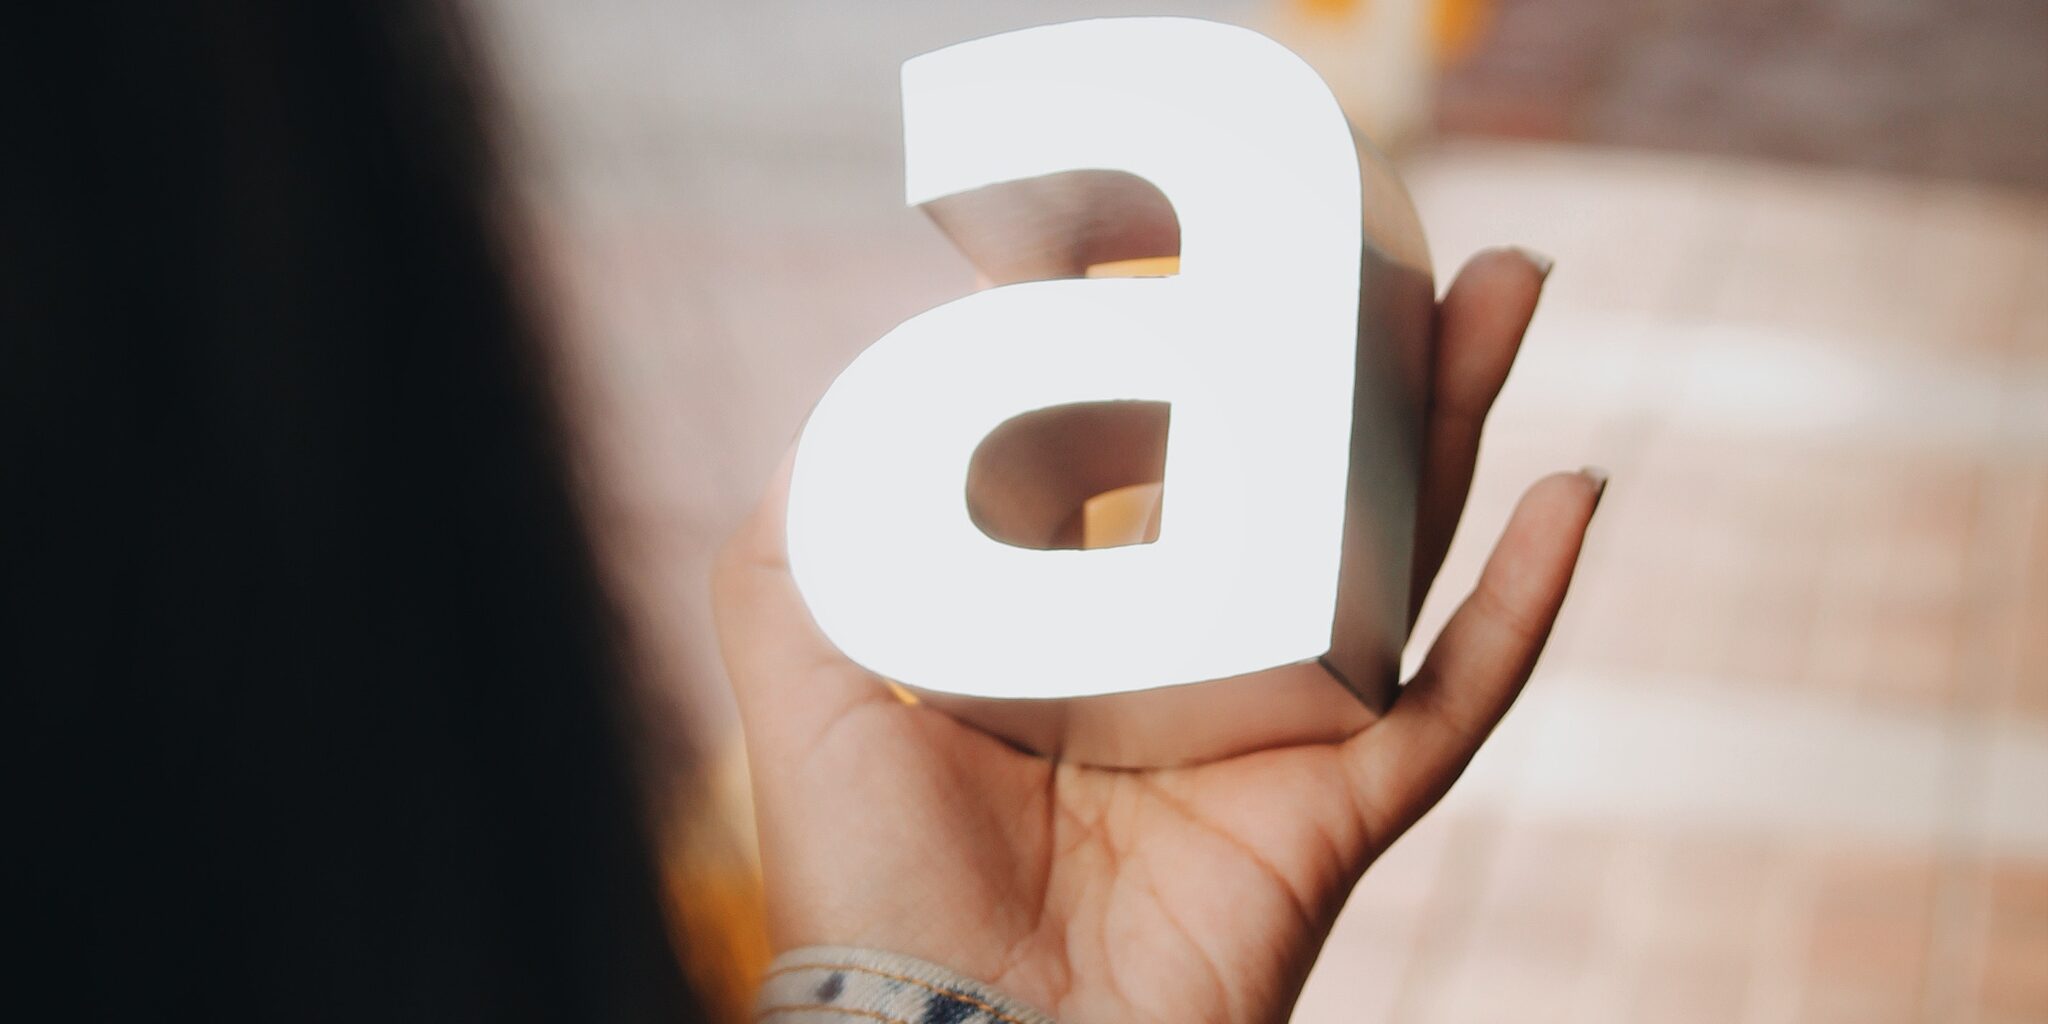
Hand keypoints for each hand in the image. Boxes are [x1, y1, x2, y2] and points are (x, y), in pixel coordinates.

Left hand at [714, 248, 1602, 1023]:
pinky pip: (1457, 696)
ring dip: (1461, 426)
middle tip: (1415, 250)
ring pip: (1403, 555)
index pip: (1164, 472)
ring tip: (1508, 295)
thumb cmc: (873, 887)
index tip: (1232, 259)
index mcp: (1082, 637)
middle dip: (1367, 368)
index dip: (1206, 370)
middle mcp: (1191, 672)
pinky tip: (1574, 494)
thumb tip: (836, 425)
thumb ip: (791, 556)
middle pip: (1306, 489)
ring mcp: (1276, 734)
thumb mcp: (805, 691)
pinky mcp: (1338, 808)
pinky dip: (1527, 604)